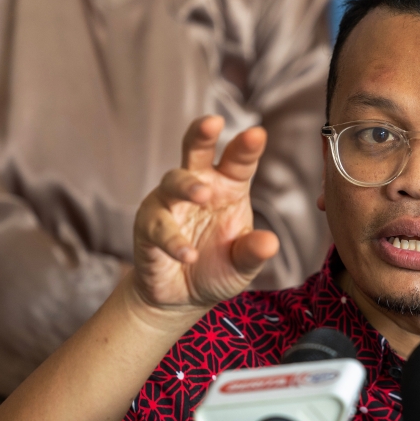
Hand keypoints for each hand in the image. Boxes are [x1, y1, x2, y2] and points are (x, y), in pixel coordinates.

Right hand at [132, 116, 279, 312]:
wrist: (181, 298)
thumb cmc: (216, 270)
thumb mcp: (242, 265)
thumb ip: (253, 253)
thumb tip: (270, 243)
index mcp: (228, 188)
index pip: (238, 162)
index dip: (247, 147)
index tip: (257, 134)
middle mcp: (198, 188)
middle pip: (196, 151)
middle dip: (202, 134)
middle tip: (212, 122)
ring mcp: (170, 204)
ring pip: (173, 181)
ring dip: (187, 185)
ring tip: (201, 193)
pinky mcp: (148, 226)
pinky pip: (158, 226)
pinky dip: (173, 239)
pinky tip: (188, 254)